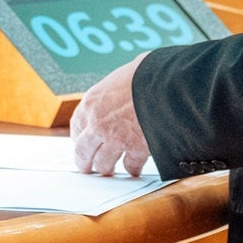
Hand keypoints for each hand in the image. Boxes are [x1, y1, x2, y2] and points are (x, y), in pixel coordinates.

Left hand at [70, 52, 149, 176]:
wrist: (166, 83)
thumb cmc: (146, 72)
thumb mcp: (122, 75)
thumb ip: (116, 89)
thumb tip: (125, 86)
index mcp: (91, 102)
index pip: (76, 127)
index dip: (79, 138)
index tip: (82, 143)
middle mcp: (98, 124)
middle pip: (83, 152)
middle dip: (85, 162)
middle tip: (88, 167)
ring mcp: (115, 139)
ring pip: (103, 164)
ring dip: (107, 168)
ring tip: (110, 170)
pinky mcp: (135, 149)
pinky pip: (130, 166)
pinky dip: (133, 168)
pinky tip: (135, 168)